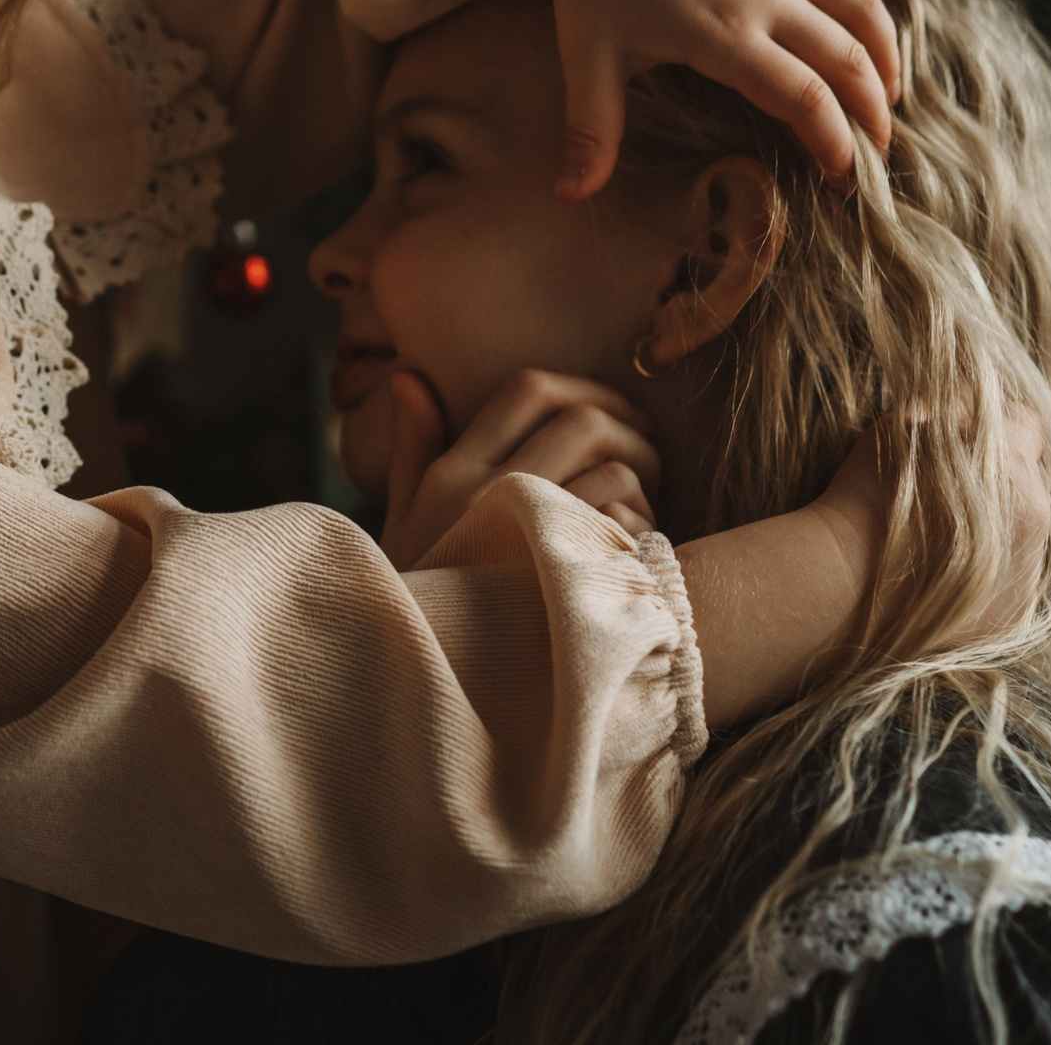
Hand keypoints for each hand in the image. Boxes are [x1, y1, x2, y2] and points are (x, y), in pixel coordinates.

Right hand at [379, 369, 660, 571]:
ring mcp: (523, 536)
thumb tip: (408, 377)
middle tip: (649, 451)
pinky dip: (642, 527)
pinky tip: (636, 547)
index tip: (613, 409)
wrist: (419, 672)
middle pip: (582, 419)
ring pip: (613, 469)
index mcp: (451, 472)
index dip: (585, 386)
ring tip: (646, 503)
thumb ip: (413, 448)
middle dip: (630, 426)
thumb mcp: (402, 519)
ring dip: (643, 481)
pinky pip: (623, 525)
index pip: (528, 389)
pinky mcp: (558, 578)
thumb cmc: (419, 595)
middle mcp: (484, 493)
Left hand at [507, 0, 901, 198]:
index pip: (802, 97)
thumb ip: (591, 130)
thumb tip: (569, 197)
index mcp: (722, 33)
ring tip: (888, 88)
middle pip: (844, 54)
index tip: (845, 175)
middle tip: (880, 146)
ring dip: (884, 45)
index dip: (834, 140)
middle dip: (872, 107)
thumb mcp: (585, 57)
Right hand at [804, 408, 1050, 644]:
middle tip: (938, 495)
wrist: (845, 583)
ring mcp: (1027, 574)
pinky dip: (984, 580)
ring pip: (1020, 537)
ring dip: (991, 532)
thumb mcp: (904, 423)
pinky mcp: (1011, 616)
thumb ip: (954, 404)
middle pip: (1026, 484)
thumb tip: (977, 396)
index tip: (963, 438)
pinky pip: (1009, 587)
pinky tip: (940, 580)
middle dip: (993, 484)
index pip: (1027, 425)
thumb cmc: (865, 495)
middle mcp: (1036, 518)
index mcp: (1013, 466)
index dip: (995, 425)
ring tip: (934, 541)